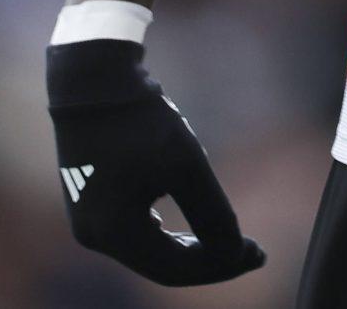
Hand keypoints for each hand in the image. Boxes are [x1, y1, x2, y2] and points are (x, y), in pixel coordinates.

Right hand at [47, 39, 265, 286]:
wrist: (94, 77)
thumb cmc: (140, 120)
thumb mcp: (186, 166)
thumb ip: (212, 214)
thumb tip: (234, 253)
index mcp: (111, 233)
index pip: (175, 269)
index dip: (221, 265)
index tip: (258, 253)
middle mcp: (93, 235)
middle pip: (162, 265)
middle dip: (210, 259)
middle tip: (253, 252)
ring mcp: (88, 219)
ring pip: (150, 249)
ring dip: (191, 247)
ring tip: (231, 240)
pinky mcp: (90, 202)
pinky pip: (136, 230)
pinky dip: (168, 232)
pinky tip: (192, 225)